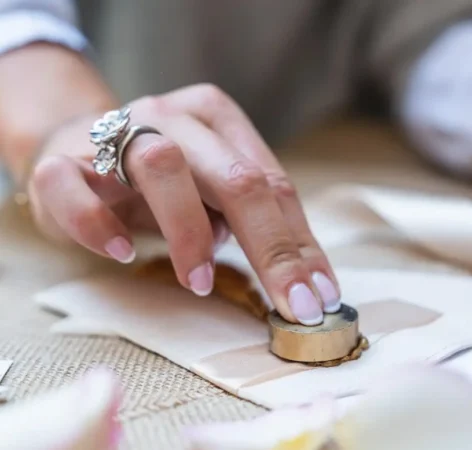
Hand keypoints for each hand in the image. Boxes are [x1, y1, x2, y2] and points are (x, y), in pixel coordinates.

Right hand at [27, 84, 339, 324]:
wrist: (71, 149)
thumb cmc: (159, 182)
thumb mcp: (212, 191)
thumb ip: (249, 217)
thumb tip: (296, 276)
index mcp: (218, 118)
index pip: (272, 183)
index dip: (300, 244)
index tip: (320, 296)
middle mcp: (172, 117)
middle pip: (235, 177)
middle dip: (271, 247)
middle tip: (290, 302)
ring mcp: (113, 133)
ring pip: (161, 167)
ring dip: (190, 232)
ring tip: (201, 282)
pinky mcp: (60, 162)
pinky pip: (75, 189)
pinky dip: (100, 225)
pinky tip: (122, 253)